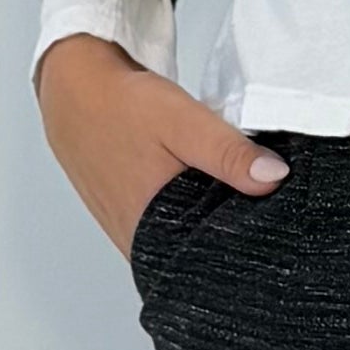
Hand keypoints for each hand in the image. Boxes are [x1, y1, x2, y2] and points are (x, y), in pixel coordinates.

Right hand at [37, 28, 283, 256]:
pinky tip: (199, 191)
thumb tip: (274, 178)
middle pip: (199, 252)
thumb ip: (228, 153)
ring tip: (230, 194)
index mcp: (153, 228)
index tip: (273, 220)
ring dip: (207, 222)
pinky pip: (166, 231)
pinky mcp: (127, 222)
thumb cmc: (122, 106)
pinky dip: (187, 214)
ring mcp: (129, 235)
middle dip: (229, 230)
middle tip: (255, 202)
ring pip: (182, 242)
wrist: (74, 93)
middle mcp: (138, 241)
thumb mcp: (183, 122)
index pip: (214, 256)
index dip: (246, 239)